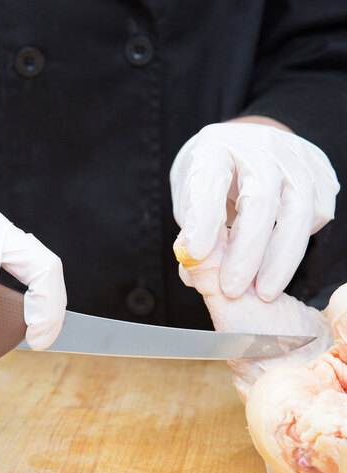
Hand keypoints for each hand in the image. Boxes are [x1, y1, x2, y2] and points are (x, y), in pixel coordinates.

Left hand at [170, 122, 339, 300]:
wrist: (243, 150)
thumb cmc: (211, 182)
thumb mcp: (188, 202)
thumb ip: (190, 235)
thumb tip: (193, 274)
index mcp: (215, 148)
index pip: (210, 180)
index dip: (203, 217)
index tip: (196, 253)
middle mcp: (257, 146)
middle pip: (259, 199)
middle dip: (246, 252)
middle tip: (232, 289)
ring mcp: (293, 155)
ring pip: (297, 210)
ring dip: (281, 259)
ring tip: (264, 291)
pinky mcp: (318, 170)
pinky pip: (317, 213)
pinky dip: (299, 245)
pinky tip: (279, 263)